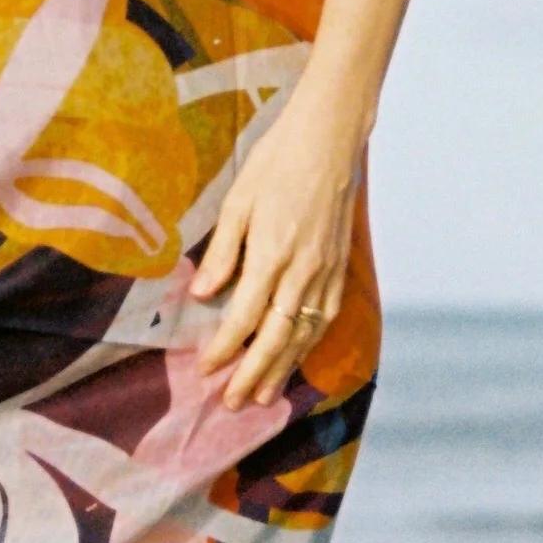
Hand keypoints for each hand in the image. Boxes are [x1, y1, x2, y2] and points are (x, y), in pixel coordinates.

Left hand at [189, 108, 360, 407]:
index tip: (206, 369)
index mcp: (273, 254)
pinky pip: (325, 318)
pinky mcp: (340, 267)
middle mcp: (304, 270)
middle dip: (254, 374)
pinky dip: (310, 345)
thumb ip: (222, 252)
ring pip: (306, 334)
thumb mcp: (238, 201)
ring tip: (263, 396)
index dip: (225, 347)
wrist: (330, 139)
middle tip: (233, 402)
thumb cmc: (277, 163)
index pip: (246, 316)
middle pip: (278, 337)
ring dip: (283, 368)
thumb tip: (202, 294)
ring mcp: (327, 272)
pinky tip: (297, 358)